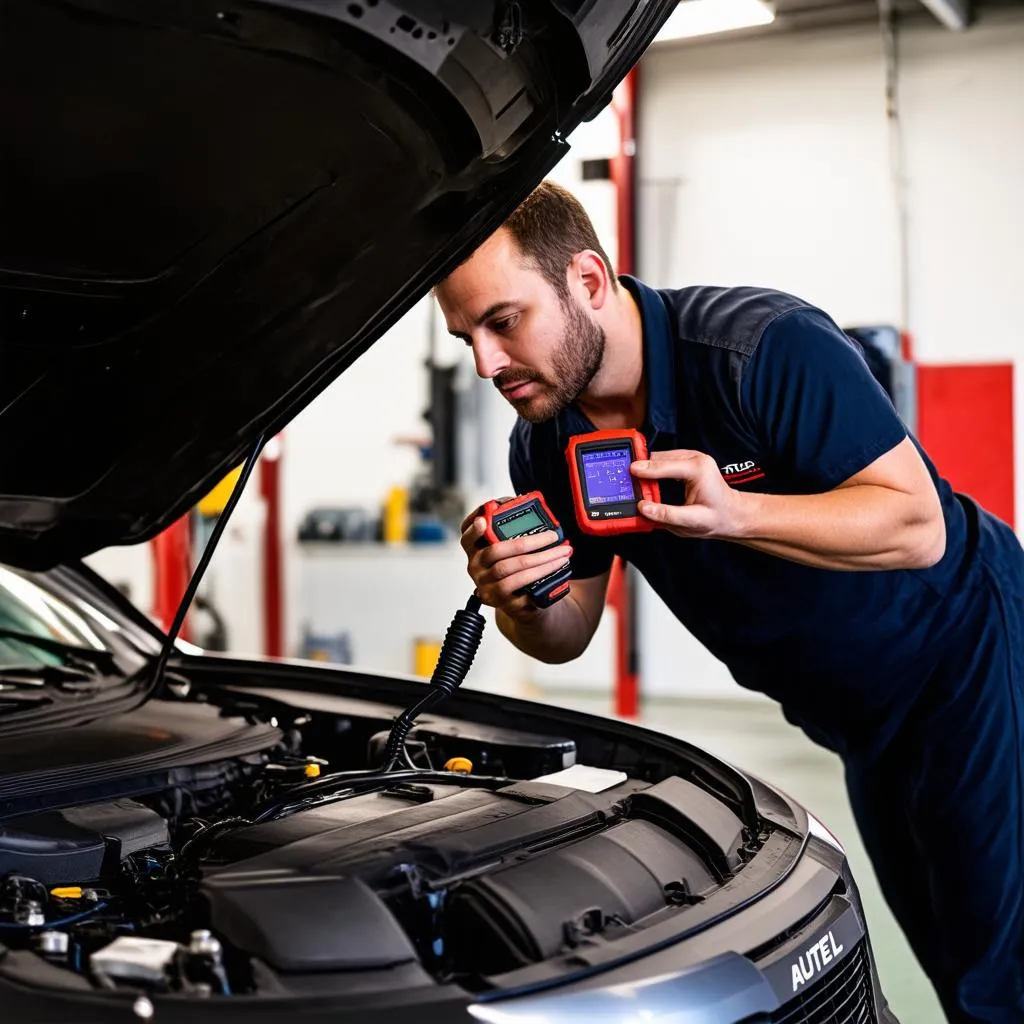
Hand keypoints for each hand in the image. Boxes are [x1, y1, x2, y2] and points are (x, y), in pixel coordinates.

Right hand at [460, 505, 572, 620]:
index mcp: (476, 553)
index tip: (483, 520)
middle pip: (496, 552)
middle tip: (552, 536)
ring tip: (562, 552)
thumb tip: (524, 499)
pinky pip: (523, 588)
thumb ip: (512, 528)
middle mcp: (478, 571)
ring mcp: (490, 588)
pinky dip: (542, 575)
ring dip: (541, 559)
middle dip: (527, 542)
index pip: (466, 539)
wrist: (526, 604)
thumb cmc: (518, 570)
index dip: (473, 530)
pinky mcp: (505, 604)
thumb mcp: (511, 551)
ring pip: (511, 569)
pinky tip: (557, 568)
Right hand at [631, 450, 747, 538]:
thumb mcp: (692, 522)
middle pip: (659, 458)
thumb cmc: (717, 517)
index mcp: (698, 469)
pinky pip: (663, 462)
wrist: (732, 514)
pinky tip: (647, 482)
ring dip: (646, 469)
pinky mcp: (685, 461)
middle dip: (642, 469)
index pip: (665, 465)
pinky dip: (653, 471)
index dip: (645, 468)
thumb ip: (667, 515)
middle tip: (628, 482)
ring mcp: (691, 457)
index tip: (629, 471)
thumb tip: (644, 508)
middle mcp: (695, 458)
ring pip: (659, 458)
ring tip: (635, 484)